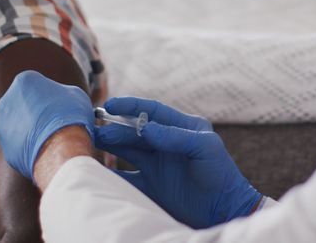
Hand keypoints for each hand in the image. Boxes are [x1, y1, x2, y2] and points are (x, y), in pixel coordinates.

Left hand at [0, 70, 94, 181]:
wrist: (61, 146)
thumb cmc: (70, 115)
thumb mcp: (76, 94)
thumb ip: (62, 92)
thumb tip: (60, 99)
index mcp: (24, 81)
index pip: (37, 85)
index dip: (51, 96)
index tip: (61, 105)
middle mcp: (6, 101)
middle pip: (24, 104)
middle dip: (37, 111)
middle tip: (55, 120)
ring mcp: (2, 125)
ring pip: (19, 125)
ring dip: (32, 129)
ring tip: (52, 137)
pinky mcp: (5, 147)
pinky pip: (19, 145)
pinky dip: (30, 147)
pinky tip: (45, 148)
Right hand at [95, 97, 261, 228]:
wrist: (223, 209)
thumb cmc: (220, 174)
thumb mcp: (205, 148)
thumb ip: (176, 136)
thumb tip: (147, 127)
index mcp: (181, 127)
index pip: (152, 111)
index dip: (130, 106)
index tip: (110, 105)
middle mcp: (166, 143)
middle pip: (135, 131)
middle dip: (115, 128)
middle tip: (96, 130)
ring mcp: (157, 164)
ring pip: (127, 151)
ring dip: (110, 146)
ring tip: (92, 142)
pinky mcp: (151, 185)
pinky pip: (126, 177)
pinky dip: (111, 174)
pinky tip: (98, 170)